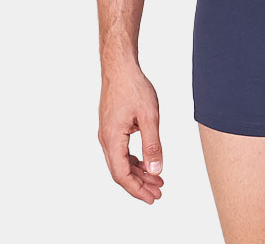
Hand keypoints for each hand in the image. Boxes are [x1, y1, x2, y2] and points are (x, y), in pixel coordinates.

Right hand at [98, 67, 164, 204]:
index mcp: (112, 139)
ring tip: (156, 179)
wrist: (120, 67)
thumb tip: (156, 170)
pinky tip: (147, 162)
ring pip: (121, 162)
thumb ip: (153, 145)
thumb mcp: (149, 117)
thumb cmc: (133, 87)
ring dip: (138, 172)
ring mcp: (107, 133)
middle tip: (158, 192)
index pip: (122, 174)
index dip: (137, 189)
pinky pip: (121, 151)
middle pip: (120, 171)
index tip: (152, 198)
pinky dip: (134, 159)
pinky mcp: (111, 127)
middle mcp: (106, 139)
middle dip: (140, 184)